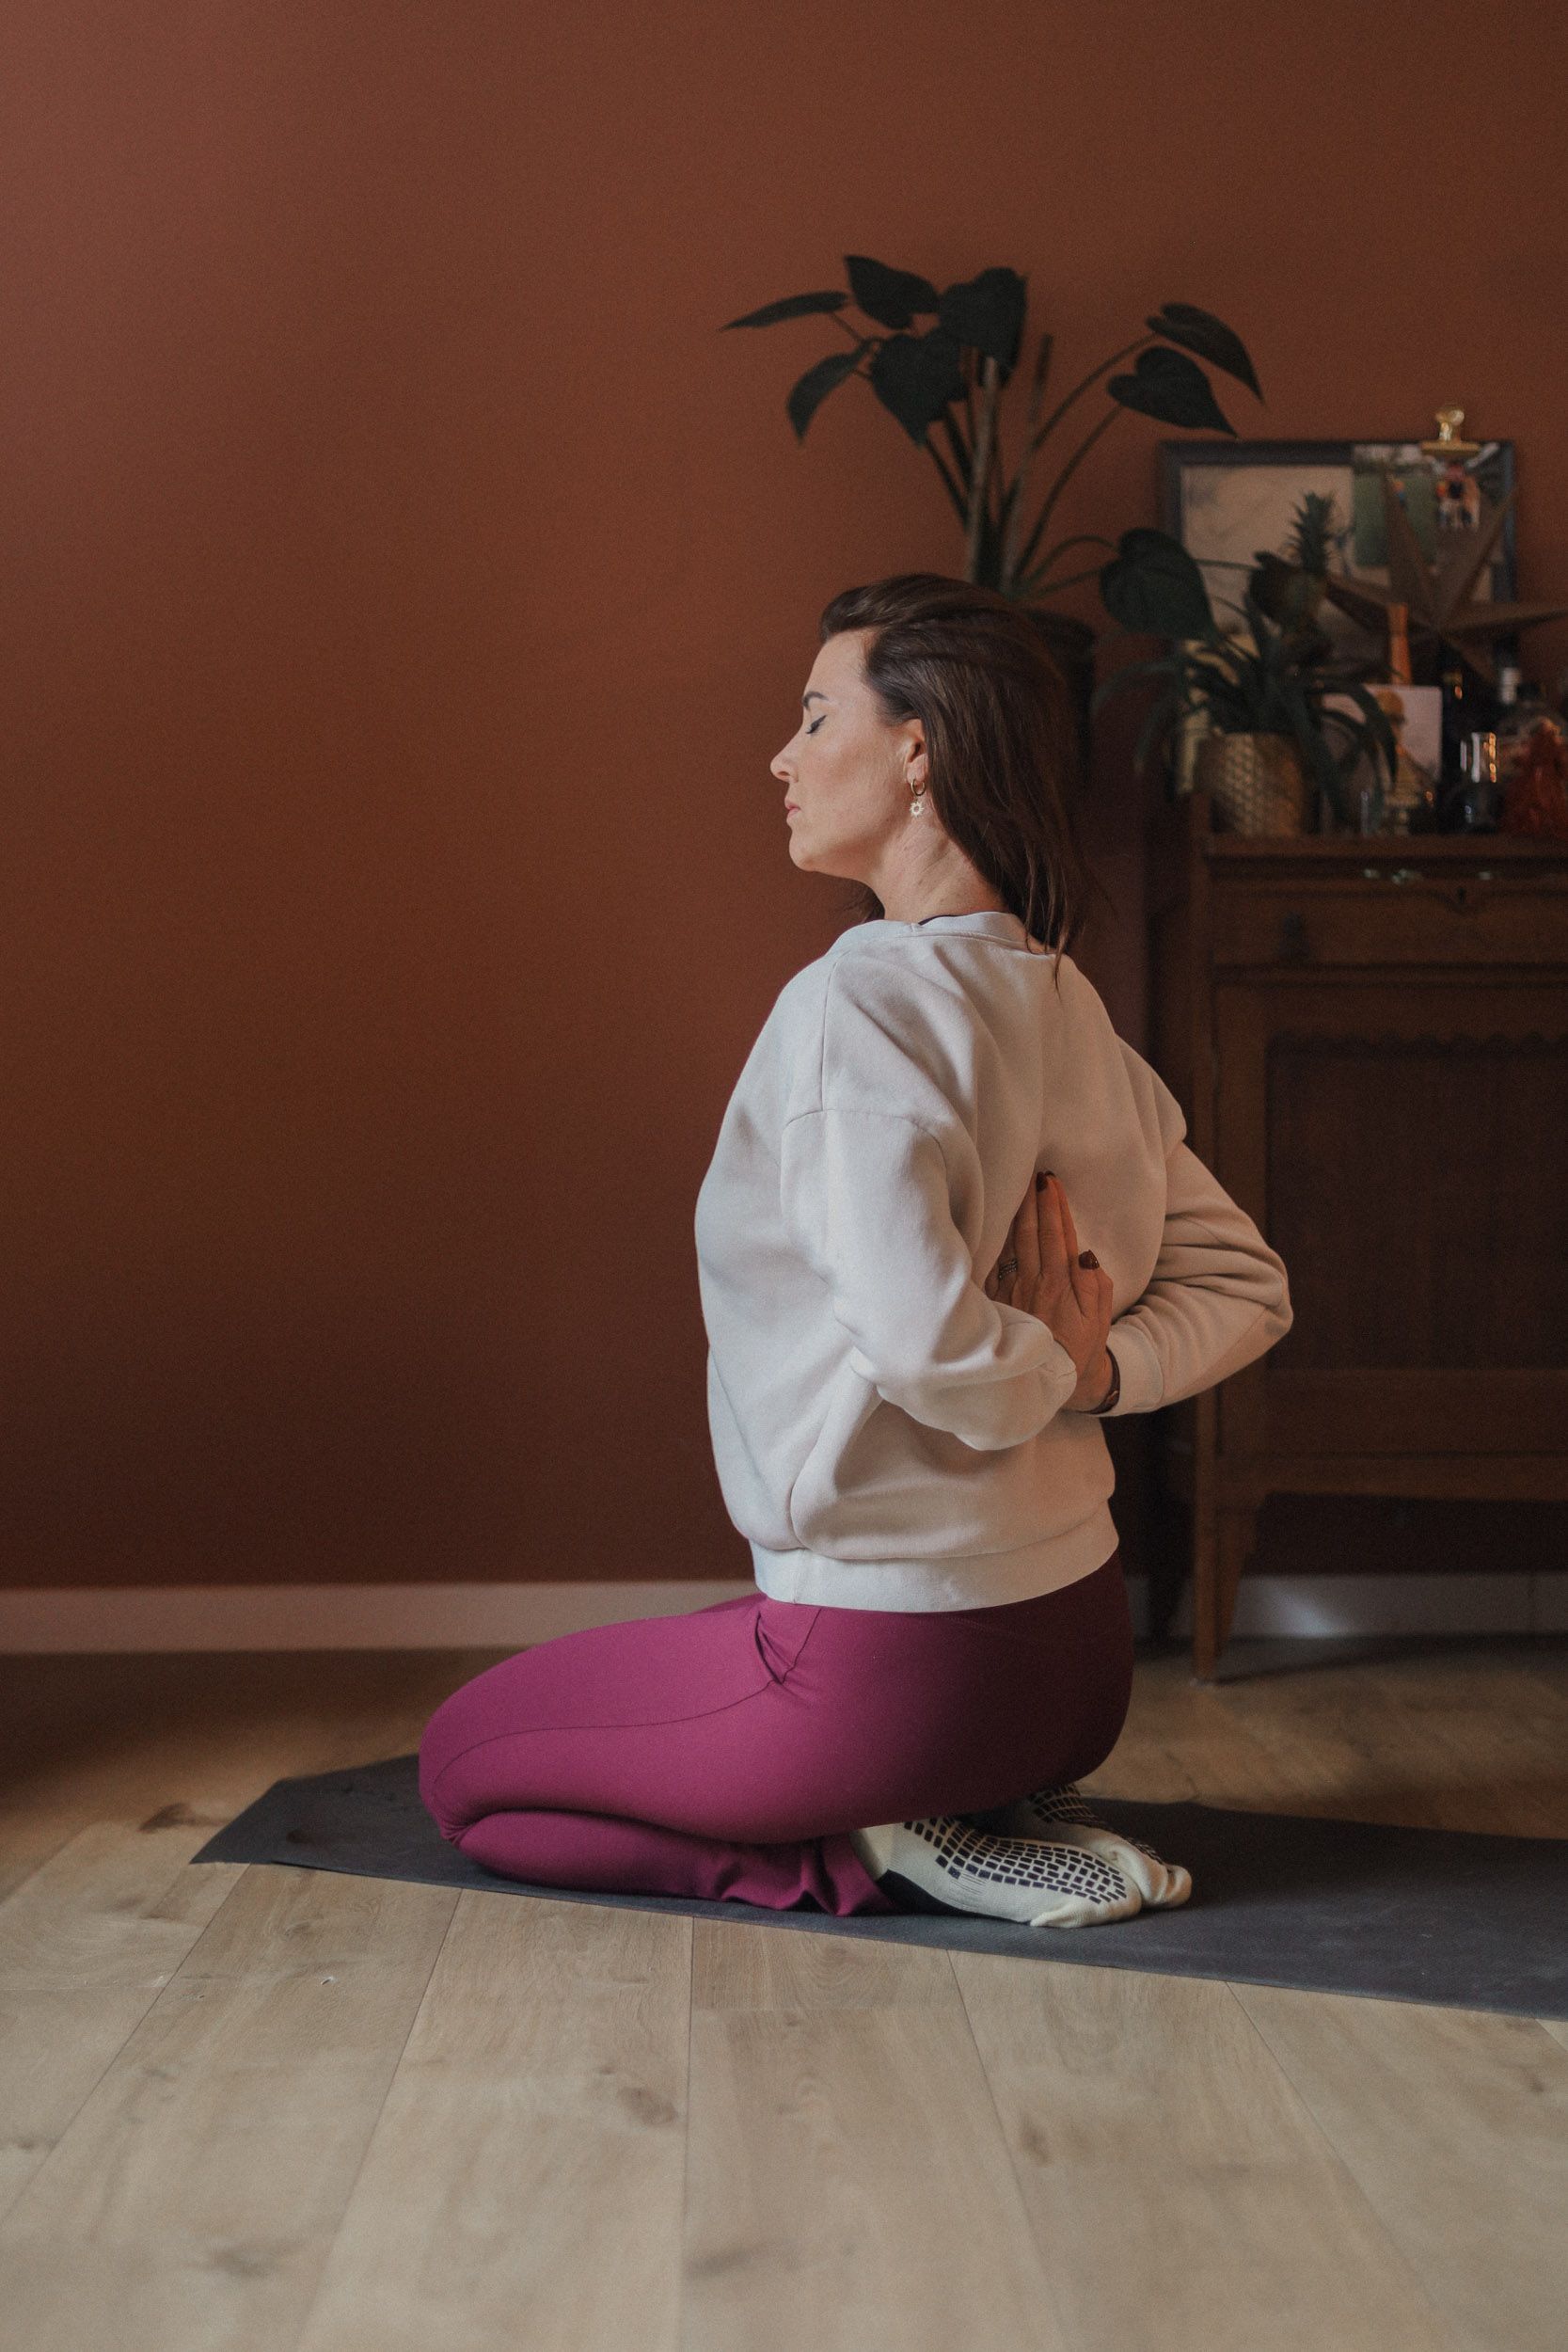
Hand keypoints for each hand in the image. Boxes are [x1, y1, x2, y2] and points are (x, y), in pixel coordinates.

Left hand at [982, 1171, 1113, 1409]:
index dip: (1054, 1206)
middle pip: (1031, 1232)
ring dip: (1013, 1213)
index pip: (1057, 1235)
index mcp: (1060, 1284)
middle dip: (1032, 1200)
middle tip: (1032, 1173)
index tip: (1051, 1181)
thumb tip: (1085, 1254)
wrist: (1046, 1380)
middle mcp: (1032, 1283)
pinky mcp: (993, 1300)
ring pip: (1009, 1243)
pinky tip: (990, 1220)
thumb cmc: (1079, 1346)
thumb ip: (1096, 1285)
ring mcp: (1010, 1291)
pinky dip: (992, 1238)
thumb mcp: (1100, 1319)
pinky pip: (991, 1262)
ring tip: (1014, 1187)